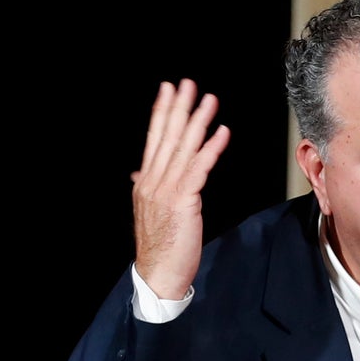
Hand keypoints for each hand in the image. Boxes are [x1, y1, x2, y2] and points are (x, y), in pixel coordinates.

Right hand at [133, 79, 228, 302]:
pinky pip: (198, 170)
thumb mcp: (149, 212)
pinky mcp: (182, 203)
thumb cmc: (159, 248)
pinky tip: (221, 133)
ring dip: (197, 122)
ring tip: (209, 100)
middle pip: (166, 137)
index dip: (161, 112)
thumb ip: (148, 187)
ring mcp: (166, 191)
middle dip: (178, 108)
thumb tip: (138, 171)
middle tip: (187, 84)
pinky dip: (210, 149)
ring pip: (183, 149)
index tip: (167, 90)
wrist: (157, 276)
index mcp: (145, 182)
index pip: (153, 140)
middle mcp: (152, 182)